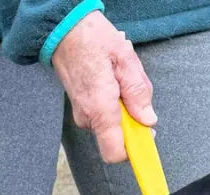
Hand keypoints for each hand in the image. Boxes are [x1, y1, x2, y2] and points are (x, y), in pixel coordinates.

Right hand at [51, 10, 155, 162]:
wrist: (62, 28)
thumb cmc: (91, 38)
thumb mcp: (124, 59)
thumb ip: (138, 93)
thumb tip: (148, 119)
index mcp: (100, 109)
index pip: (115, 153)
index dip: (133, 150)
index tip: (145, 138)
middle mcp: (89, 117)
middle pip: (120, 136)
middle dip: (133, 117)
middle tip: (131, 88)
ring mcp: (83, 114)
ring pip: (114, 123)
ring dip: (124, 105)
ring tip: (119, 76)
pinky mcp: (81, 108)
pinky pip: (104, 114)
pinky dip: (114, 100)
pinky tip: (111, 78)